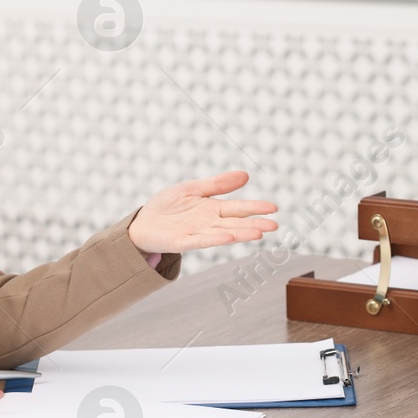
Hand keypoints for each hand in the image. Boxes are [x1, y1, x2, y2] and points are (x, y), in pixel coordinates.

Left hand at [127, 170, 277, 254]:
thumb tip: (246, 176)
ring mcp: (197, 233)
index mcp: (213, 209)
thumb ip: (217, 184)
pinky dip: (215, 240)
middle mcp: (209, 222)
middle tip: (275, 225)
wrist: (143, 222)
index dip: (256, 207)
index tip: (274, 208)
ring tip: (259, 233)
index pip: (239, 208)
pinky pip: (201, 241)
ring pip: (224, 233)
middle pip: (236, 223)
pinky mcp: (182, 242)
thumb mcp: (193, 188)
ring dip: (241, 234)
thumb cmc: (167, 206)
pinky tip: (229, 238)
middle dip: (255, 224)